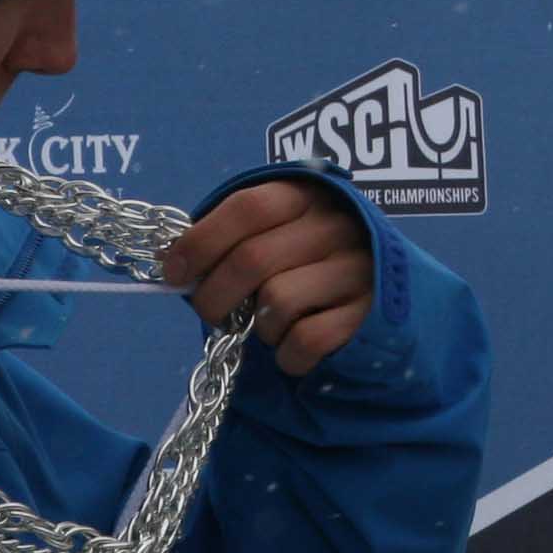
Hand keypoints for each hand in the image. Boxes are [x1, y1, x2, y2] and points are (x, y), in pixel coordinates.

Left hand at [163, 179, 374, 375]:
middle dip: (215, 296)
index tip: (175, 271)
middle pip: (253, 259)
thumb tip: (173, 265)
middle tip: (213, 311)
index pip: (249, 207)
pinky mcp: (369, 313)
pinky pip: (305, 340)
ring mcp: (360, 269)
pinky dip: (287, 355)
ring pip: (277, 303)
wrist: (379, 295)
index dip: (202, 240)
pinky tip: (292, 346)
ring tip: (271, 324)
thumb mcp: (277, 235)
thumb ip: (234, 241)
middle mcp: (340, 226)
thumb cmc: (307, 264)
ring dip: (260, 327)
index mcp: (310, 197)